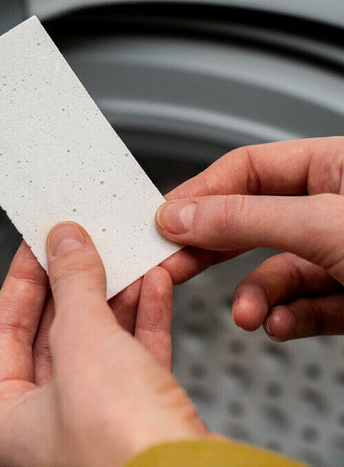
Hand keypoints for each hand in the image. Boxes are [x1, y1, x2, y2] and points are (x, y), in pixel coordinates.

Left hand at [0, 222, 213, 466]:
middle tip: (85, 243)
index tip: (39, 243)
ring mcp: (99, 420)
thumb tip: (65, 242)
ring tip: (125, 258)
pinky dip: (147, 317)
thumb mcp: (84, 345)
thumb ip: (73, 287)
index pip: (4, 328)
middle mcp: (49, 425)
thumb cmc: (122, 452)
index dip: (23, 279)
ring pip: (103, 340)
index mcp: (8, 420)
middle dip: (76, 283)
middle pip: (57, 331)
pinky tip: (155, 286)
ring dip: (117, 295)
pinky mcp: (144, 416)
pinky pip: (138, 354)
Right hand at [156, 136, 343, 340]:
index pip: (247, 169)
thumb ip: (246, 219)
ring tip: (248, 315)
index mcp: (333, 167)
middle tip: (173, 266)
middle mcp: (331, 208)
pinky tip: (279, 324)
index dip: (201, 194)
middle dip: (212, 250)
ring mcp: (339, 254)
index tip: (165, 221)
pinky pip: (303, 305)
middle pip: (249, 222)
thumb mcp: (324, 225)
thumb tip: (181, 216)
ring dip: (256, 298)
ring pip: (277, 272)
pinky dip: (286, 318)